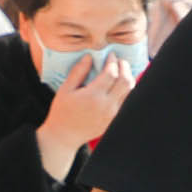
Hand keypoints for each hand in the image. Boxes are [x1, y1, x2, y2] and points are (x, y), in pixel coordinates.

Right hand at [35, 51, 135, 171]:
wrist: (64, 136)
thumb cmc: (62, 111)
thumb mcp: (65, 89)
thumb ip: (78, 72)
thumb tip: (89, 56)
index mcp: (93, 96)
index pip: (111, 73)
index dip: (113, 61)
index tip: (110, 55)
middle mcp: (107, 105)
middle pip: (126, 81)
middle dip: (125, 67)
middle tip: (119, 61)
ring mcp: (112, 114)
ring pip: (129, 92)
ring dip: (127, 78)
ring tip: (120, 70)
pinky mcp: (114, 120)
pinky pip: (125, 101)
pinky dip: (125, 90)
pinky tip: (118, 85)